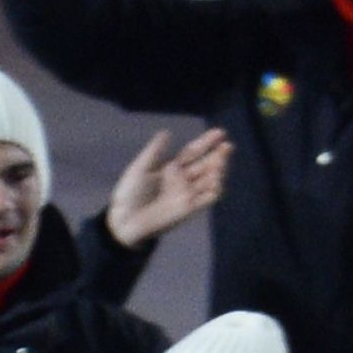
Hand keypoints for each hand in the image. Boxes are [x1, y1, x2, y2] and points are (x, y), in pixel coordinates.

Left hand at [104, 127, 230, 250]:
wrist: (125, 219)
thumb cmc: (130, 193)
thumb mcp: (140, 168)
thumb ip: (154, 151)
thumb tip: (166, 132)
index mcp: (172, 167)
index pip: (194, 152)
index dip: (206, 142)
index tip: (220, 132)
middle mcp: (183, 179)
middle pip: (206, 164)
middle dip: (219, 155)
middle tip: (227, 146)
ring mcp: (188, 194)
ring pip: (210, 180)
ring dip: (219, 170)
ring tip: (220, 161)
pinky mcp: (189, 209)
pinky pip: (208, 198)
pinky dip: (215, 189)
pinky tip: (217, 179)